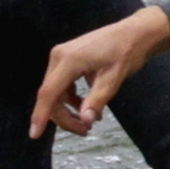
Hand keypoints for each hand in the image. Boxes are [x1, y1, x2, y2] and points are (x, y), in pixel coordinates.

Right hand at [32, 3, 169, 137]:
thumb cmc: (126, 53)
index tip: (34, 134)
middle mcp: (58, 57)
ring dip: (68, 110)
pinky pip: (62, 85)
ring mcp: (61, 57)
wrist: (135, 33)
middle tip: (85, 131)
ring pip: (56, 92)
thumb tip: (85, 121)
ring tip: (90, 122)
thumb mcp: (113, 79)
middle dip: (65, 117)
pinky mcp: (67, 59)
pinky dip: (72, 99)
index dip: (40, 115)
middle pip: (51, 95)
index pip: (48, 93)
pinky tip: (88, 107)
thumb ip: (97, 101)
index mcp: (68, 61)